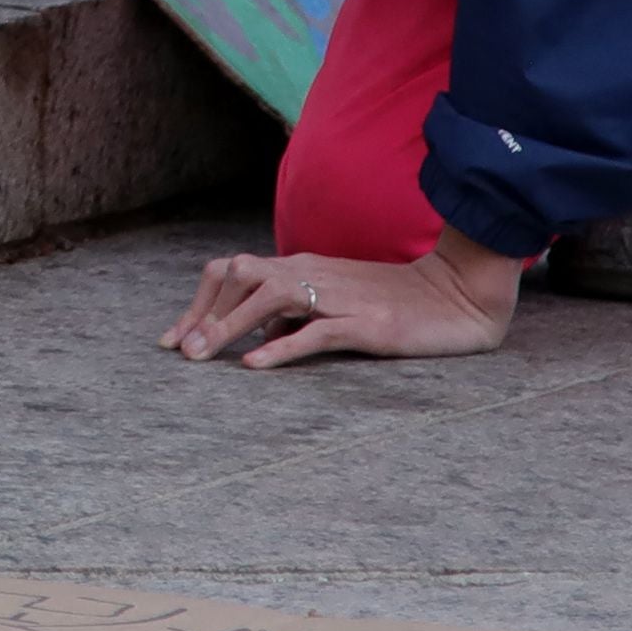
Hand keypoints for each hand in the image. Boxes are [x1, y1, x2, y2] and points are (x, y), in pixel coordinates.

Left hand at [161, 231, 521, 365]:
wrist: (458, 294)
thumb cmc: (393, 301)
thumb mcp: (334, 303)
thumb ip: (293, 314)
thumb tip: (251, 338)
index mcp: (301, 266)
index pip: (232, 271)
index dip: (199, 302)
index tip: (173, 338)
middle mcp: (311, 273)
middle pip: (239, 277)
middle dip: (202, 313)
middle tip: (178, 352)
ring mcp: (339, 296)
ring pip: (268, 298)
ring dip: (228, 326)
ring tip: (201, 355)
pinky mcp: (367, 323)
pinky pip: (315, 331)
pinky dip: (280, 345)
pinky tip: (255, 363)